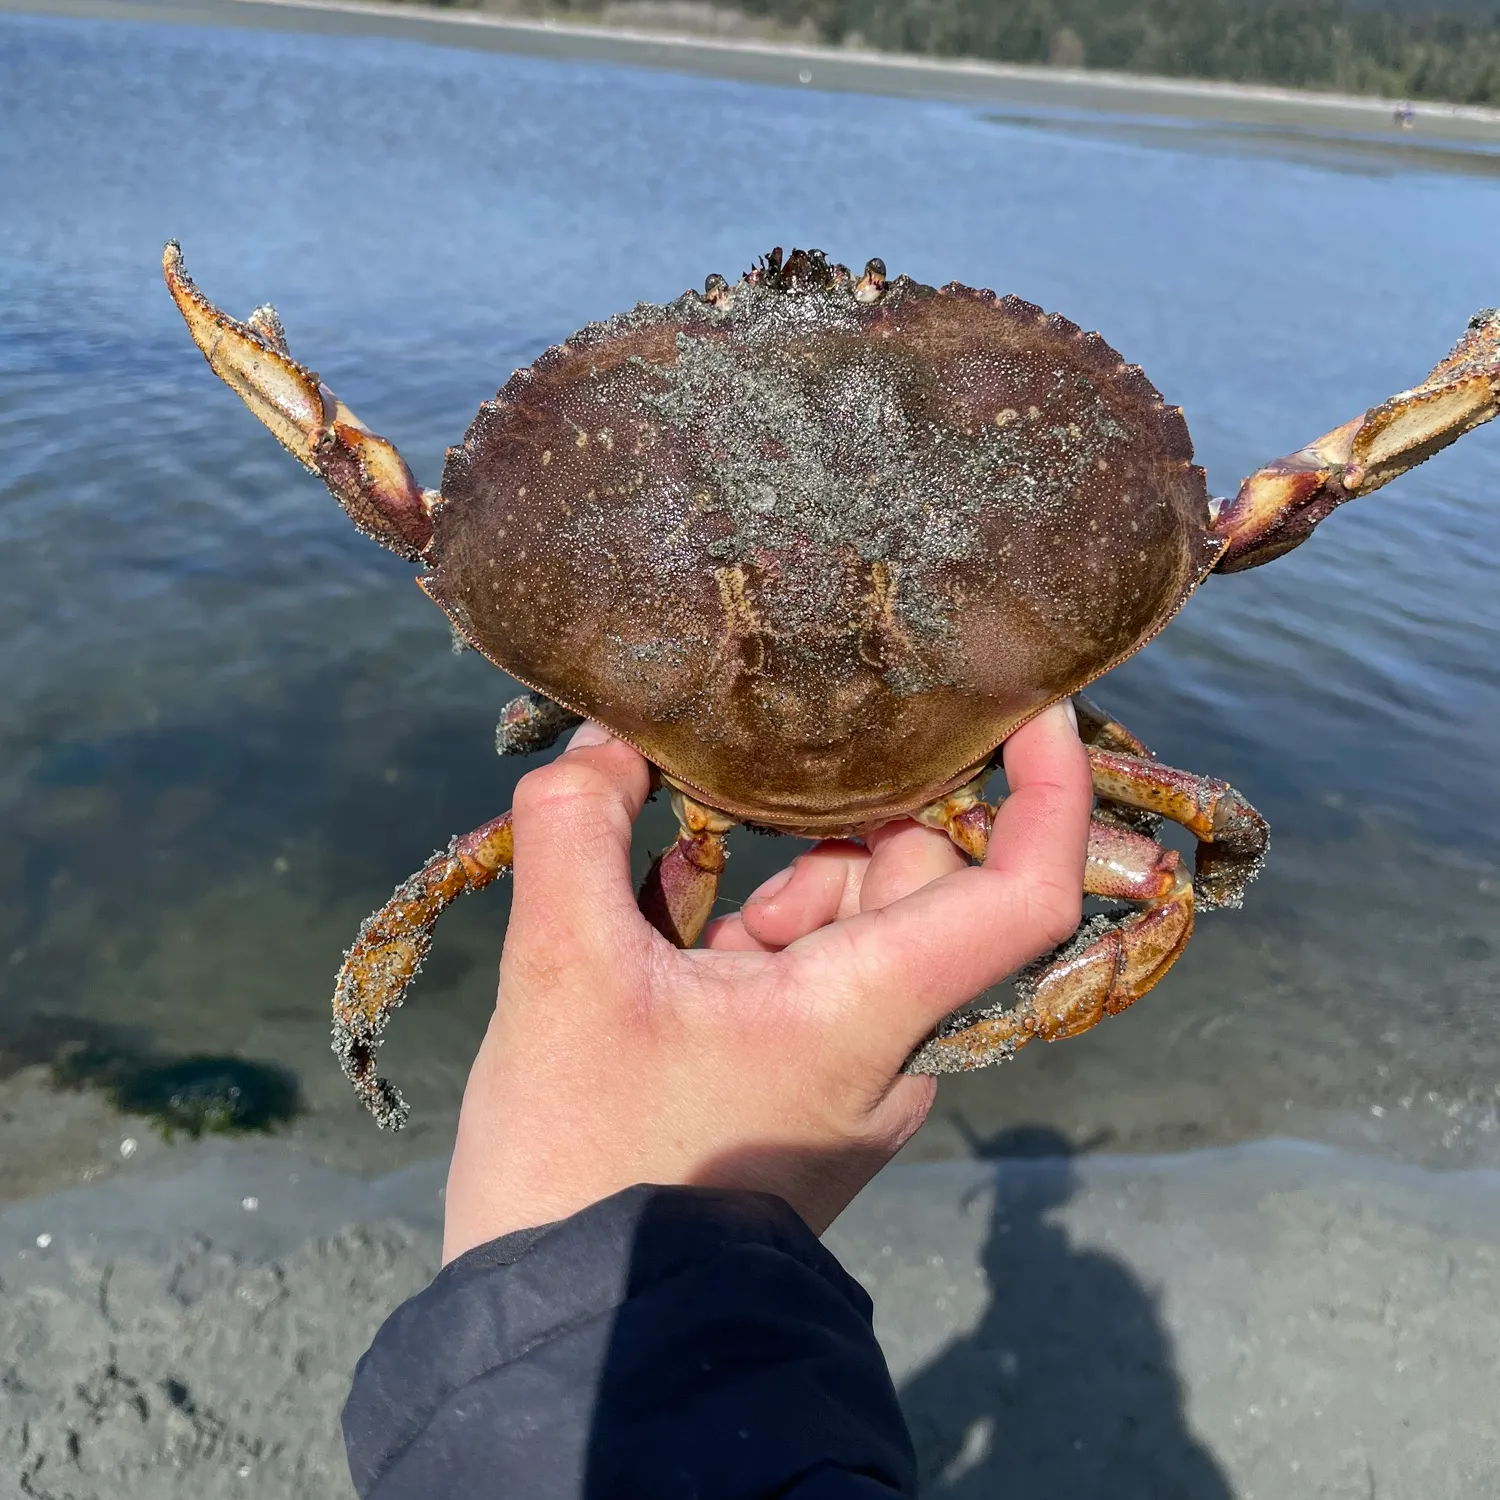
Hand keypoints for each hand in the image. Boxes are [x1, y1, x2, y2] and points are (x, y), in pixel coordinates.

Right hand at [443, 703, 1090, 1258]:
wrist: (582, 1329)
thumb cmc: (585, 1161)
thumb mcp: (560, 975)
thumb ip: (576, 831)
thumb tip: (604, 742)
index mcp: (869, 1009)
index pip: (1026, 891)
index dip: (1052, 787)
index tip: (1034, 703)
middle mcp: (893, 1041)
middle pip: (922, 881)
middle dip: (839, 817)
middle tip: (739, 780)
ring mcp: (855, 1070)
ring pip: (863, 922)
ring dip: (788, 875)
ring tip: (679, 882)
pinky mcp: (812, 1088)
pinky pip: (818, 973)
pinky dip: (763, 927)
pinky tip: (674, 916)